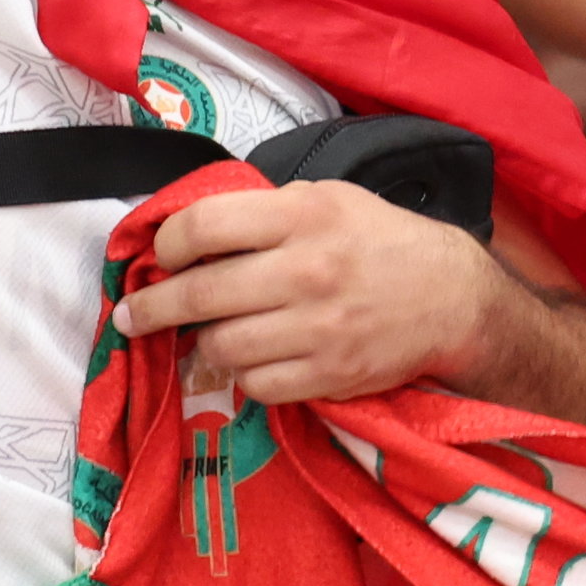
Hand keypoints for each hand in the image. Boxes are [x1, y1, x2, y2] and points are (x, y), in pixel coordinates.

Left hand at [128, 178, 532, 404]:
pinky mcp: (329, 376)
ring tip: (210, 335)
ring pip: (221, 347)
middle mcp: (307, 271)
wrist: (451, 299)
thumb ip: (266, 211)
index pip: (203, 226)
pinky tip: (252, 359)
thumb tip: (191, 233)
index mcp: (302, 216)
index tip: (162, 256)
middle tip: (133, 316)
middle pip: (199, 295)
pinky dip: (245, 375)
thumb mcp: (329, 200)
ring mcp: (318, 329)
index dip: (167, 244)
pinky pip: (256, 385)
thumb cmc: (380, 242)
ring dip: (205, 343)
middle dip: (152, 309)